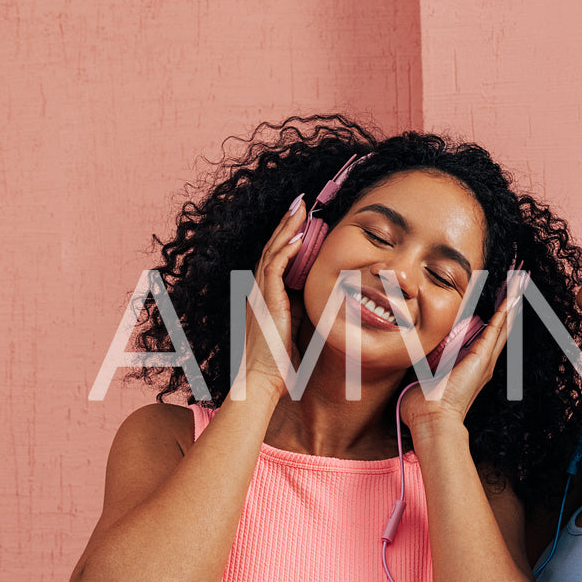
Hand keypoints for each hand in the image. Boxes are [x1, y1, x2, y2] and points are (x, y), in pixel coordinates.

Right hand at [238, 198, 308, 389]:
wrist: (262, 379)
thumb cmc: (279, 360)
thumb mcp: (295, 327)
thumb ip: (302, 308)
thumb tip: (322, 297)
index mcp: (265, 294)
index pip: (276, 256)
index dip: (287, 235)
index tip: (302, 219)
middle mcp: (259, 289)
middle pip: (273, 246)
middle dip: (287, 223)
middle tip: (300, 202)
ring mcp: (259, 293)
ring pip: (273, 251)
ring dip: (287, 229)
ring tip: (301, 210)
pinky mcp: (265, 301)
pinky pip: (274, 269)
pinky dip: (286, 251)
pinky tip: (298, 238)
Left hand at [398, 270, 527, 431]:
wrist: (432, 420)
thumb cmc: (423, 405)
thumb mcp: (420, 374)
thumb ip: (417, 360)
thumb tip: (405, 347)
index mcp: (471, 365)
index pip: (487, 333)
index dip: (495, 313)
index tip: (499, 295)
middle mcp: (483, 362)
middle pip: (502, 326)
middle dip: (510, 302)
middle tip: (518, 282)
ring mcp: (485, 360)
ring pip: (504, 324)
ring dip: (512, 302)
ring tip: (521, 283)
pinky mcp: (482, 359)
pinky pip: (497, 330)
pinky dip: (505, 313)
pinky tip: (512, 298)